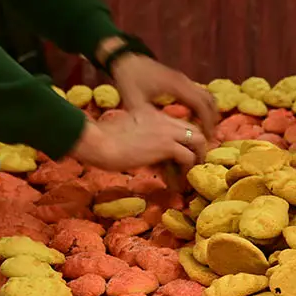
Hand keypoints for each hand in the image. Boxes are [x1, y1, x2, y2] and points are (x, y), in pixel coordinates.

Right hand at [73, 106, 207, 169]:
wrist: (98, 142)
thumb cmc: (101, 139)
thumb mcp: (124, 133)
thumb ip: (138, 137)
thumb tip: (145, 154)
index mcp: (151, 113)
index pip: (177, 123)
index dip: (182, 139)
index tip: (180, 154)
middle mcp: (162, 119)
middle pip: (193, 128)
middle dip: (197, 146)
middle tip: (192, 164)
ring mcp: (166, 130)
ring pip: (197, 140)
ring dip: (197, 157)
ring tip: (191, 173)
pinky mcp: (166, 146)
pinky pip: (188, 157)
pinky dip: (187, 170)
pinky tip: (180, 182)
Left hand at [105, 50, 218, 139]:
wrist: (126, 59)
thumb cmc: (130, 79)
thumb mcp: (135, 102)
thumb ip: (148, 118)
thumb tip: (158, 136)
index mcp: (176, 87)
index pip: (201, 105)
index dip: (207, 122)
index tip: (207, 138)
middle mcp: (184, 81)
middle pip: (209, 100)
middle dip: (212, 119)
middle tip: (209, 136)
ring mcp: (183, 79)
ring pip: (206, 95)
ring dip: (208, 111)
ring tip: (204, 129)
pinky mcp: (180, 79)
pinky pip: (199, 93)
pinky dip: (202, 106)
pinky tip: (194, 118)